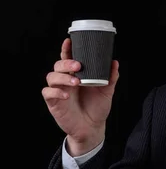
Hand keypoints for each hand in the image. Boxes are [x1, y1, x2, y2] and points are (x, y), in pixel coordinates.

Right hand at [42, 38, 118, 154]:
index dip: (67, 49)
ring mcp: (58, 91)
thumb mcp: (107, 92)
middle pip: (58, 65)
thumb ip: (110, 78)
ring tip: (76, 82)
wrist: (92, 128)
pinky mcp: (53, 103)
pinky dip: (55, 92)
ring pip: (51, 77)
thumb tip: (115, 63)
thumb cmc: (97, 108)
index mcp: (76, 75)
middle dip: (66, 63)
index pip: (68, 58)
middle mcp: (65, 81)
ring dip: (63, 77)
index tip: (69, 41)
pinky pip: (48, 93)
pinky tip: (66, 95)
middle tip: (78, 65)